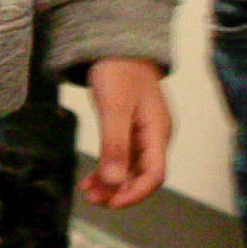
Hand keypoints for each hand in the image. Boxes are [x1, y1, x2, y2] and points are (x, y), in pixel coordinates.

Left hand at [77, 58, 169, 208]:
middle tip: (93, 199)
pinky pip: (123, 156)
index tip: (111, 203)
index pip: (155, 175)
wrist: (116, 45)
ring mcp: (144, 133)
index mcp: (158, 132)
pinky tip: (91, 179)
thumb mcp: (114, 108)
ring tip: (88, 192)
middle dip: (119, 191)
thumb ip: (115, 145)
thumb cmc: (119, 70)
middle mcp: (155, 136)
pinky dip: (108, 169)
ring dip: (111, 183)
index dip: (135, 194)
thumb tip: (115, 182)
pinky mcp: (131, 128)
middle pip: (143, 175)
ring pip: (131, 168)